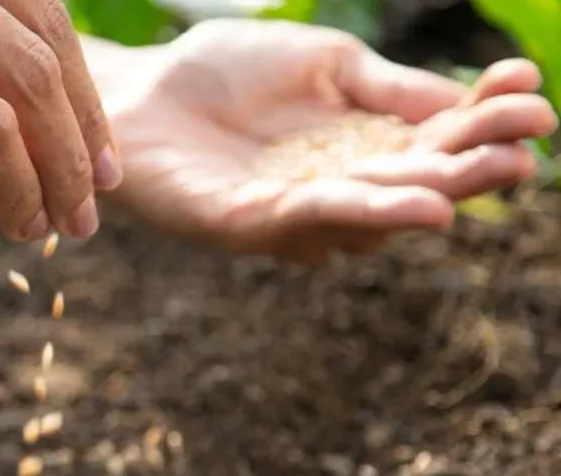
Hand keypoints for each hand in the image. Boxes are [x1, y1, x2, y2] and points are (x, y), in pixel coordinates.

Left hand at [84, 19, 557, 263]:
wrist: (139, 86)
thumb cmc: (226, 72)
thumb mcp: (326, 65)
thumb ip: (389, 87)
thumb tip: (471, 99)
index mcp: (366, 144)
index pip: (440, 137)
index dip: (486, 119)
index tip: (531, 92)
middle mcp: (340, 187)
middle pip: (416, 184)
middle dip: (470, 168)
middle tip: (522, 151)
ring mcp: (294, 213)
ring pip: (367, 214)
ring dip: (417, 199)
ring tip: (461, 189)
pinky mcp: (244, 226)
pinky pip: (305, 221)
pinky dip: (355, 212)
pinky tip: (406, 204)